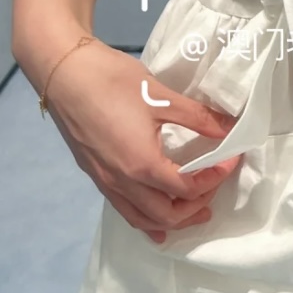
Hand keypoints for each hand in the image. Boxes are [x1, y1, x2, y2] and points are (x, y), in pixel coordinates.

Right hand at [41, 39, 243, 244]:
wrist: (61, 71)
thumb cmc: (110, 80)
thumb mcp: (160, 96)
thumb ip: (198, 117)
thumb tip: (231, 128)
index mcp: (142, 164)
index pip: (187, 189)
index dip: (215, 178)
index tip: (230, 160)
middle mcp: (122, 182)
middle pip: (166, 215)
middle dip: (197, 207)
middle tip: (215, 187)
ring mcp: (104, 181)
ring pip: (142, 219)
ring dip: (172, 220)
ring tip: (194, 210)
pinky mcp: (94, 174)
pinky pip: (123, 209)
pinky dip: (144, 219)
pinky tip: (154, 220)